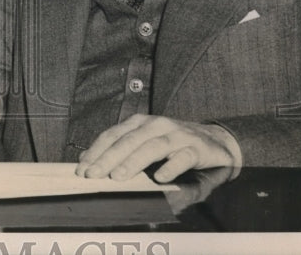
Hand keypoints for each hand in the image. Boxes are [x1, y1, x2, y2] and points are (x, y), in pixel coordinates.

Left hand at [76, 114, 240, 182]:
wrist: (218, 143)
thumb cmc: (175, 148)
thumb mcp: (147, 149)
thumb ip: (122, 155)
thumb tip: (90, 163)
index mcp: (141, 123)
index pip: (113, 135)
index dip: (96, 150)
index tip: (82, 168)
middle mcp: (157, 125)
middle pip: (129, 140)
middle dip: (108, 157)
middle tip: (93, 174)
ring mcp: (178, 135)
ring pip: (153, 146)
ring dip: (134, 161)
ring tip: (118, 176)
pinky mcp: (197, 148)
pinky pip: (183, 156)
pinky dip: (171, 166)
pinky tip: (160, 178)